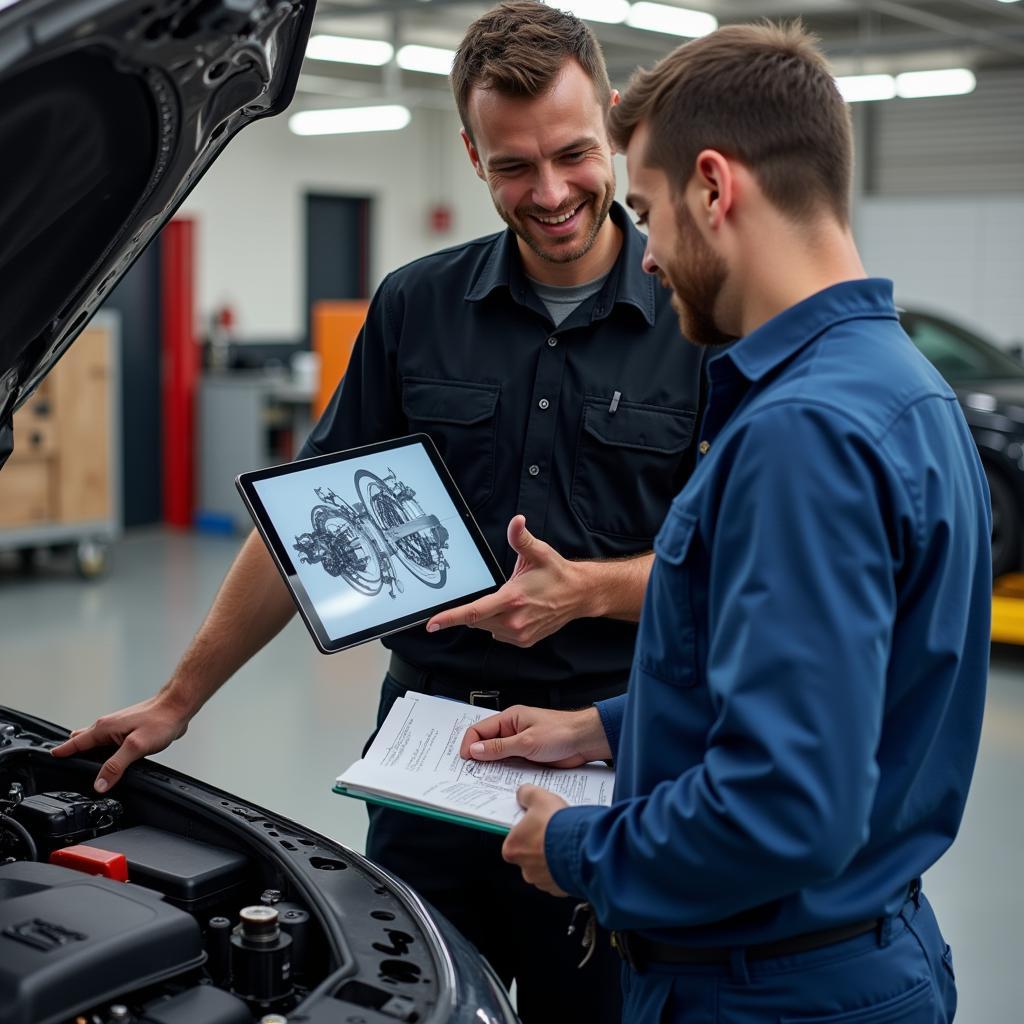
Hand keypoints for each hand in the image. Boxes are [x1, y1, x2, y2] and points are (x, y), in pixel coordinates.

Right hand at [50, 693, 191, 792]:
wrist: (178, 707)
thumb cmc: (160, 721)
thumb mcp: (135, 747)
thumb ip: (115, 766)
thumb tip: (98, 785)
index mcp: (104, 728)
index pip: (75, 743)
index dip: (62, 752)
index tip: (49, 759)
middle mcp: (108, 726)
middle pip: (82, 742)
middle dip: (73, 753)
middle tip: (65, 768)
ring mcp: (118, 728)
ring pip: (96, 742)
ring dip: (89, 753)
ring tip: (82, 768)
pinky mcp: (129, 731)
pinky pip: (109, 743)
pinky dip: (103, 752)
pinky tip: (107, 761)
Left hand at [426, 515, 587, 646]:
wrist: (579, 594)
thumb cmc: (557, 574)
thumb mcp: (538, 552)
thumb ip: (521, 538)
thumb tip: (516, 522)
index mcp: (512, 599)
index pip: (473, 612)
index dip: (450, 618)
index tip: (433, 623)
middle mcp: (514, 621)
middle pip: (476, 620)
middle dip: (476, 609)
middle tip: (497, 592)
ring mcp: (520, 634)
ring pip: (487, 628)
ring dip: (489, 617)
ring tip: (511, 601)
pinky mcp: (525, 641)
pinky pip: (499, 635)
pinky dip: (500, 624)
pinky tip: (515, 612)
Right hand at [460, 704, 610, 766]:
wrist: (585, 741)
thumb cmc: (561, 732)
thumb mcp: (527, 741)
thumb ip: (500, 747)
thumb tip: (476, 750)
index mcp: (509, 719)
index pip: (479, 730)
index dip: (469, 745)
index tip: (465, 761)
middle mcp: (512, 730)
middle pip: (486, 744)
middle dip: (478, 758)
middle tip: (472, 774)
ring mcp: (520, 744)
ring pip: (497, 757)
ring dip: (492, 768)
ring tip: (485, 780)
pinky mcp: (528, 757)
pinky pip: (510, 765)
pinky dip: (505, 773)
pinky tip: (503, 782)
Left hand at [502, 784, 568, 895]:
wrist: (581, 846)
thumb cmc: (556, 825)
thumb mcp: (539, 798)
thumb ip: (526, 794)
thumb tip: (522, 794)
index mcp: (512, 849)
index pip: (513, 840)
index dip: (526, 831)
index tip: (536, 824)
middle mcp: (525, 869)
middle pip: (529, 855)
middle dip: (541, 845)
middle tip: (553, 831)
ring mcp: (543, 881)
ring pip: (546, 867)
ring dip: (554, 857)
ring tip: (566, 841)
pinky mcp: (560, 889)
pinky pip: (561, 877)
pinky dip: (566, 868)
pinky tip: (574, 854)